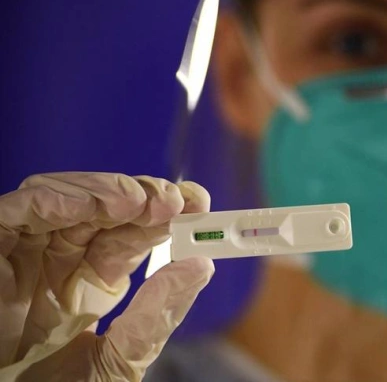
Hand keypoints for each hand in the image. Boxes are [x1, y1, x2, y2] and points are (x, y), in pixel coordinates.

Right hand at [0, 172, 214, 380]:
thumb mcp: (118, 360)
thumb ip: (155, 316)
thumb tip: (202, 266)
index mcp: (91, 282)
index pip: (134, 234)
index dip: (166, 215)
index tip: (199, 206)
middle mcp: (59, 261)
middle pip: (105, 210)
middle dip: (145, 198)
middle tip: (178, 201)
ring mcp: (24, 255)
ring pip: (66, 198)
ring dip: (108, 192)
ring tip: (142, 203)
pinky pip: (19, 212)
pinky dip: (56, 199)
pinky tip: (94, 206)